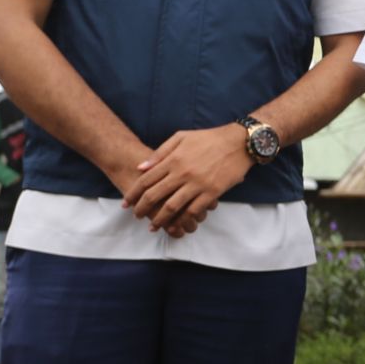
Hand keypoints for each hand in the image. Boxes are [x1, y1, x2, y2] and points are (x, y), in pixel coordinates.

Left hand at [123, 125, 254, 233]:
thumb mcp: (181, 137)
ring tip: (153, 226)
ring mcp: (197, 184)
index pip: (146, 180)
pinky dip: (183, 220)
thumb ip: (160, 152)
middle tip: (137, 216)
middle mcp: (182, 173)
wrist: (238, 142)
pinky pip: (194, 210)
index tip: (126, 203)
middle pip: (155, 195)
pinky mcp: (212, 193)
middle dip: (142, 208)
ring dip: (160, 219)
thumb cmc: (209, 138)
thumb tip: (141, 168)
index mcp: (173, 159)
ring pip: (172, 207)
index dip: (133, 194)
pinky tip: (177, 225)